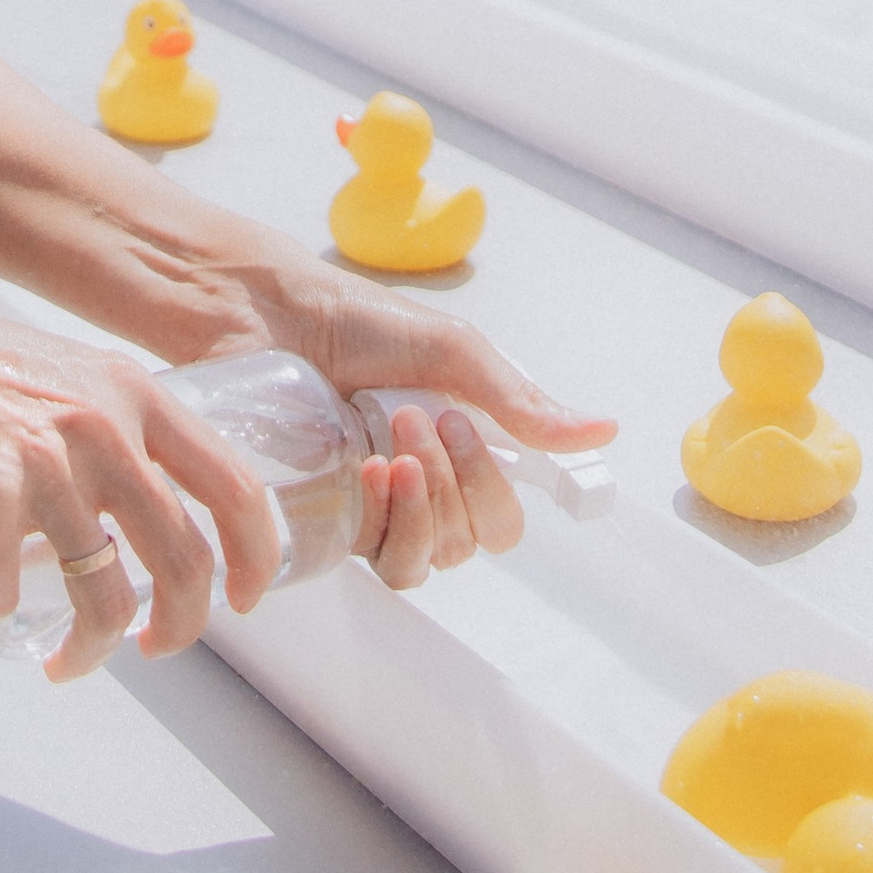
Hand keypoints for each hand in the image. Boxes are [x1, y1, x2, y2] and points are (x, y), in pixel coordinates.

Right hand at [0, 284, 284, 684]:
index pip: (235, 485)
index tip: (247, 596)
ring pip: (105, 596)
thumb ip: (114, 429)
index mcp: (136, 394)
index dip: (257, 554)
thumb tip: (148, 507)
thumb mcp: (68, 376)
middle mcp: (104, 427)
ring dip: (91, 650)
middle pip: (185, 559)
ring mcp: (45, 464)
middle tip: (157, 649)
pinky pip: (8, 594)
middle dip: (182, 627)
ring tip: (64, 662)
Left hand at [246, 260, 616, 587]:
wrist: (269, 316)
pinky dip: (389, 518)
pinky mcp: (334, 518)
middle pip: (478, 538)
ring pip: (433, 556)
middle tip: (428, 417)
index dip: (508, 493)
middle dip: (464, 482)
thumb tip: (603, 430)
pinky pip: (381, 555)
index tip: (493, 448)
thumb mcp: (449, 348)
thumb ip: (518, 398)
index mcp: (460, 444)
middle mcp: (426, 483)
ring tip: (396, 444)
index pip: (507, 509)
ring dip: (427, 504)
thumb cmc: (355, 321)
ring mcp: (379, 506)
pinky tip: (371, 473)